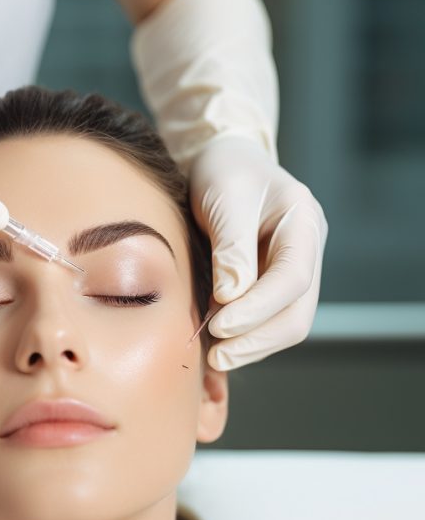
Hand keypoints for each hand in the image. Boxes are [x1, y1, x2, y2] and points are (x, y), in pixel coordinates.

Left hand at [187, 136, 328, 370]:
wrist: (224, 163)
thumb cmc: (224, 172)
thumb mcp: (224, 197)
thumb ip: (230, 246)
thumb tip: (230, 298)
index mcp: (304, 223)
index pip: (292, 278)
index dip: (258, 309)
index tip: (220, 326)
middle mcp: (307, 252)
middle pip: (297, 313)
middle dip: (257, 340)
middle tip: (216, 356)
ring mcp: (293, 272)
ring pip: (284, 324)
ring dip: (250, 346)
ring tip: (213, 356)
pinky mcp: (273, 286)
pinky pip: (266, 322)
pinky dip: (243, 339)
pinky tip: (217, 346)